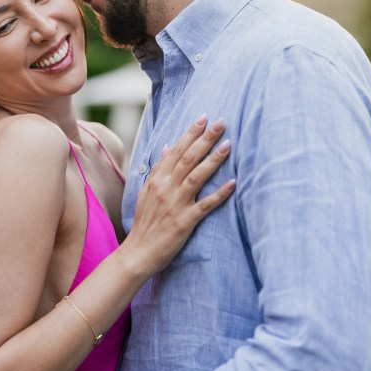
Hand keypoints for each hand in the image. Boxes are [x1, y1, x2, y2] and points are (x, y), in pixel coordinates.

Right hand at [126, 116, 234, 274]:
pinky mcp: (185, 222)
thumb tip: (168, 146)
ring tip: (228, 145)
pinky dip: (219, 194)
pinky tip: (233, 183)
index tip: (204, 118)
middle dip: (205, 139)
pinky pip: (205, 205)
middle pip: (188, 158)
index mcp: (157, 180)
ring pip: (196, 176)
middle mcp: (166, 188)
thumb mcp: (147, 192)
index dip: (191, 133)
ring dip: (213, 160)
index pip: (176, 150)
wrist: (138, 253)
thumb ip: (158, 169)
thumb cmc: (145, 222)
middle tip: (221, 122)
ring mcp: (176, 204)